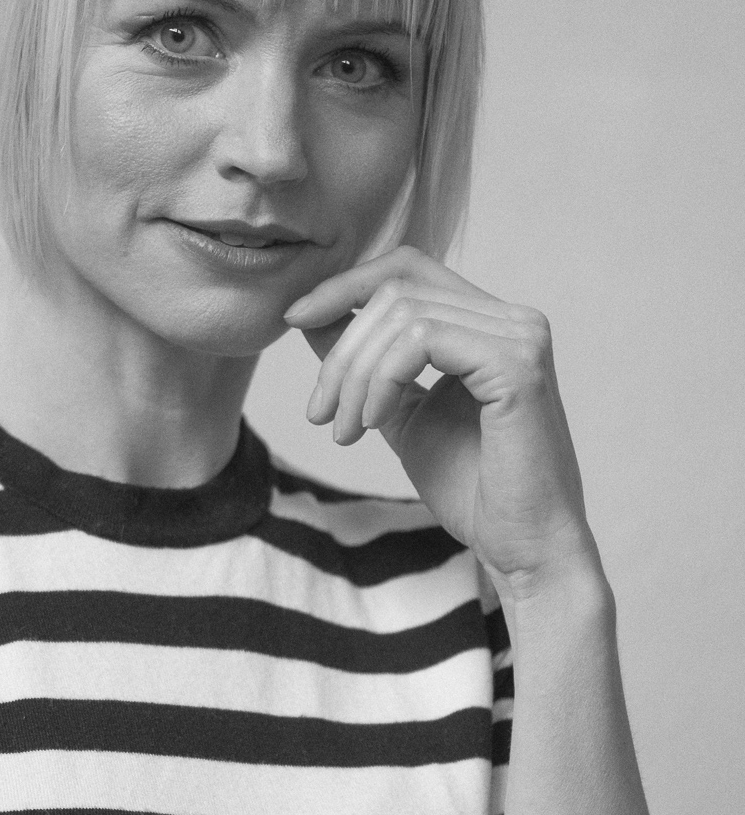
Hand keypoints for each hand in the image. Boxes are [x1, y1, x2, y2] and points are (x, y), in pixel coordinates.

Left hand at [283, 247, 599, 599]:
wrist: (521, 546)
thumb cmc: (472, 490)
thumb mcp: (399, 414)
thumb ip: (366, 366)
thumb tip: (313, 318)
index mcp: (488, 324)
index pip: (407, 268)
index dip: (344, 285)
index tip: (293, 320)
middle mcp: (511, 319)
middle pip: (396, 288)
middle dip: (341, 349)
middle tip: (320, 412)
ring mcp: (520, 336)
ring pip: (403, 314)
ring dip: (355, 373)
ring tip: (344, 431)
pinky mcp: (518, 365)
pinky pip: (423, 340)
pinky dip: (382, 380)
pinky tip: (372, 424)